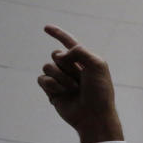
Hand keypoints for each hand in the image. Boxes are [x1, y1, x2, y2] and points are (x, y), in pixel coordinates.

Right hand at [37, 25, 123, 142]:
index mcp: (85, 60)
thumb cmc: (100, 92)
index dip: (58, 34)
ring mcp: (61, 79)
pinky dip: (52, 85)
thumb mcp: (97, 65)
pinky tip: (62, 94)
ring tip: (74, 89)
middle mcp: (72, 68)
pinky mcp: (51, 90)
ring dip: (61, 77)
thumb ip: (81, 51)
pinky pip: (42, 79)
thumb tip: (62, 53)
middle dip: (66, 65)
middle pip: (56, 54)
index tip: (46, 27)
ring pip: (47, 66)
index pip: (69, 43)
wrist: (94, 115)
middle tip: (80, 79)